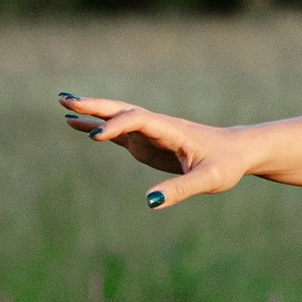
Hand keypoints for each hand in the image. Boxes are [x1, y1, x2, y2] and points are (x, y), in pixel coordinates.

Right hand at [59, 95, 258, 208]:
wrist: (237, 152)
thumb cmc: (226, 164)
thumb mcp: (208, 180)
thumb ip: (181, 190)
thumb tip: (150, 201)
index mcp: (172, 130)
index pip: (138, 120)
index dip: (116, 125)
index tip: (96, 136)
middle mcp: (157, 127)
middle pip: (122, 110)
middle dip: (94, 106)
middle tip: (66, 99)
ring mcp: (150, 134)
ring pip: (117, 118)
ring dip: (91, 112)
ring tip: (63, 106)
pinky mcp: (147, 143)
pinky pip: (118, 133)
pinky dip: (98, 128)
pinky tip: (78, 126)